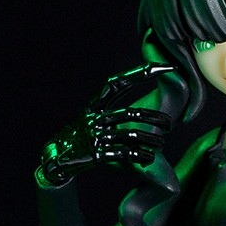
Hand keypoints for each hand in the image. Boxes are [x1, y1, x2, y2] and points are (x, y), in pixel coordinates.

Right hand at [37, 64, 173, 186]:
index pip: (118, 84)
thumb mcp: (92, 119)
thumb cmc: (80, 136)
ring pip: (132, 135)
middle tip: (169, 124)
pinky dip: (140, 155)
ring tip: (161, 143)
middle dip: (155, 118)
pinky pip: (125, 153)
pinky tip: (149, 157)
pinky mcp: (96, 154)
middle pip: (131, 114)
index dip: (139, 74)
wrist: (56, 158)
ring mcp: (96, 136)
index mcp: (95, 106)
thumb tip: (143, 112)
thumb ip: (113, 113)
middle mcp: (96, 118)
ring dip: (151, 140)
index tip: (162, 67)